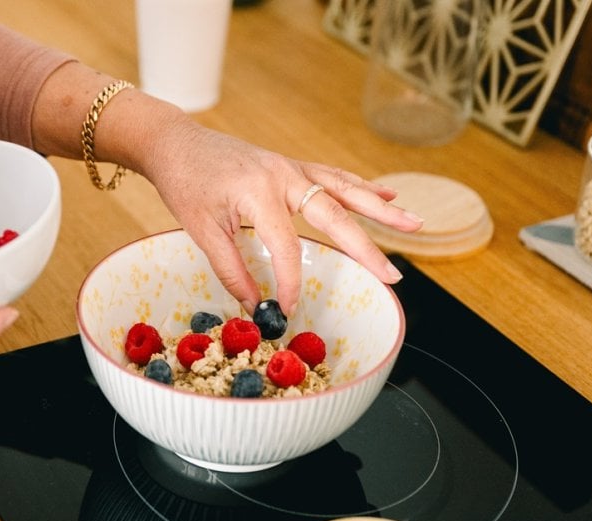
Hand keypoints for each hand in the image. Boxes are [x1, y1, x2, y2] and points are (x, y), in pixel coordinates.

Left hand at [142, 120, 422, 315]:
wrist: (175, 143)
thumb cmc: (184, 184)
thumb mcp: (200, 229)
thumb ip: (229, 268)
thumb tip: (253, 304)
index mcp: (260, 191)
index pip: (287, 245)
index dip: (290, 280)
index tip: (287, 307)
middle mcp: (284, 175)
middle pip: (335, 215)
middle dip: (366, 248)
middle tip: (393, 275)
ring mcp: (291, 167)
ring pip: (345, 190)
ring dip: (381, 209)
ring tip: (416, 223)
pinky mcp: (290, 166)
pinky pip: (332, 177)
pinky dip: (360, 186)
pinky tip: (386, 193)